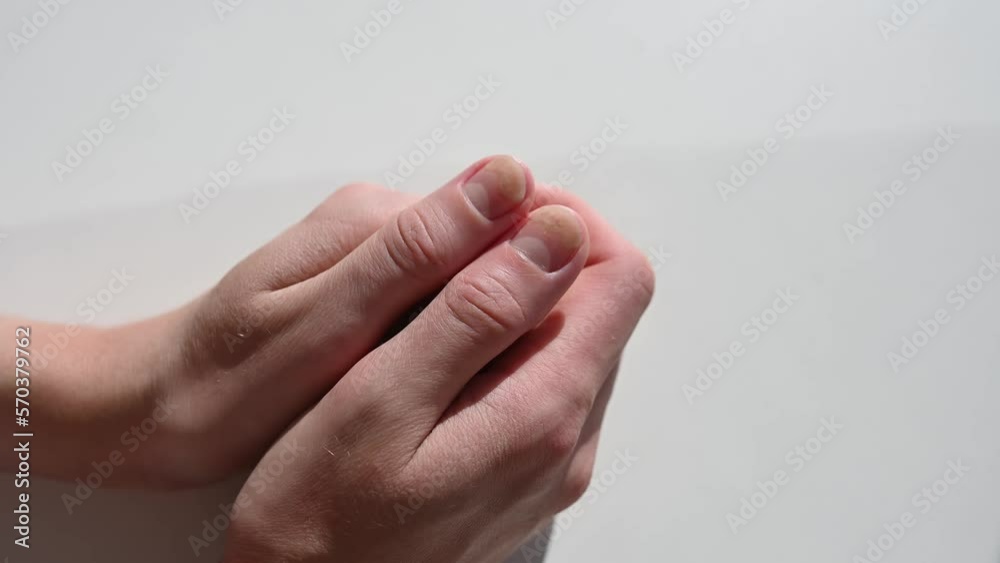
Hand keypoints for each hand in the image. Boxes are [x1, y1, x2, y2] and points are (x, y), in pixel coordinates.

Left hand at [9, 156, 536, 488]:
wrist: (155, 412)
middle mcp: (383, 224)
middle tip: (535, 381)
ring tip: (507, 390)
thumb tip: (508, 184)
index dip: (558, 264)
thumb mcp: (322, 325)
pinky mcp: (374, 292)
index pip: (510, 211)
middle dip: (537, 298)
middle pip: (502, 243)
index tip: (578, 332)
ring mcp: (379, 259)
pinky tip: (469, 385)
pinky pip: (452, 304)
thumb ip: (413, 256)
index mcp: (377, 219)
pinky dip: (472, 339)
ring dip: (510, 320)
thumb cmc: (224, 383)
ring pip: (483, 277)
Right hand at [221, 178, 654, 561]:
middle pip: (600, 304)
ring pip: (570, 339)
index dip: (564, 223)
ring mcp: (551, 463)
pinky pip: (542, 380)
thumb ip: (475, 313)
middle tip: (451, 251)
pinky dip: (503, 342)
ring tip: (433, 298)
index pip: (619, 277)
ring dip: (517, 297)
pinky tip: (436, 351)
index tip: (497, 211)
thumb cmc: (317, 522)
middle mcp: (569, 441)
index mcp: (546, 413)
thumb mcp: (380, 401)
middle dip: (537, 255)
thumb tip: (556, 233)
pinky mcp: (524, 473)